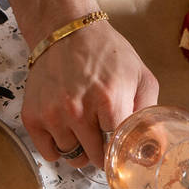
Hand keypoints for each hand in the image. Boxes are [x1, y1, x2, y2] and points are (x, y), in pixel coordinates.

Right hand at [22, 21, 158, 169]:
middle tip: (102, 133)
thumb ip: (149, 112)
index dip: (120, 146)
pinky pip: (49, 153)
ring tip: (83, 128)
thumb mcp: (139, 75)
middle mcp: (78, 111)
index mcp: (109, 100)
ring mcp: (53, 115)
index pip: (118, 147)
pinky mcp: (33, 117)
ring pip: (73, 157)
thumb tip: (155, 146)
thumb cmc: (105, 53)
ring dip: (80, 148)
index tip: (120, 142)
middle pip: (95, 157)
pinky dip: (58, 149)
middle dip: (102, 150)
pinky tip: (66, 132)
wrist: (65, 31)